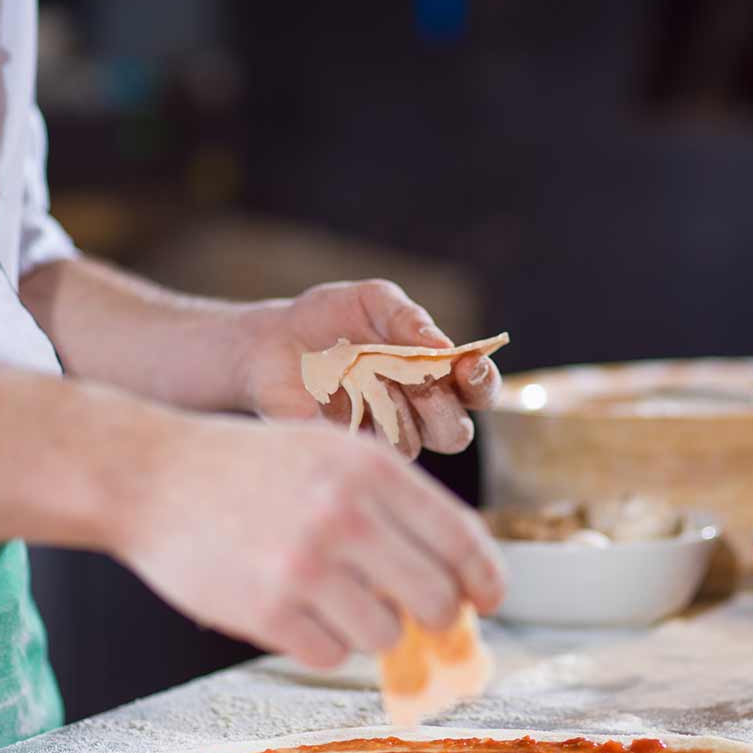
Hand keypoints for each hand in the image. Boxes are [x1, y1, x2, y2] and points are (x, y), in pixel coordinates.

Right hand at [113, 416, 505, 666]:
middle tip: (418, 615)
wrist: (153, 476)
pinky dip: (321, 640)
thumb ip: (395, 506)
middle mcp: (347, 515)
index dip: (485, 578)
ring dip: (370, 627)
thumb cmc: (251, 468)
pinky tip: (293, 607)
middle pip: (437, 600)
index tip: (487, 599)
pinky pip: (330, 654)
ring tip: (333, 597)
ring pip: (386, 635)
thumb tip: (458, 581)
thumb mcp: (330, 454)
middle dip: (436, 616)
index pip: (461, 539)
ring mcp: (306, 565)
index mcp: (371, 469)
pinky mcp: (267, 611)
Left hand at [239, 280, 501, 459]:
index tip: (468, 364)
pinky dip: (349, 417)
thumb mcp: (371, 301)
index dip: (482, 382)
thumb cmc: (330, 317)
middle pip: (455, 433)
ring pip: (409, 447)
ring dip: (390, 410)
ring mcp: (382, 437)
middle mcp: (417, 413)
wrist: (270, 341)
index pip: (478, 390)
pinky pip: (362, 449)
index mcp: (435, 374)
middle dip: (442, 408)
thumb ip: (407, 318)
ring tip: (359, 373)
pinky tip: (330, 391)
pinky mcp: (345, 451)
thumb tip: (442, 343)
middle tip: (418, 379)